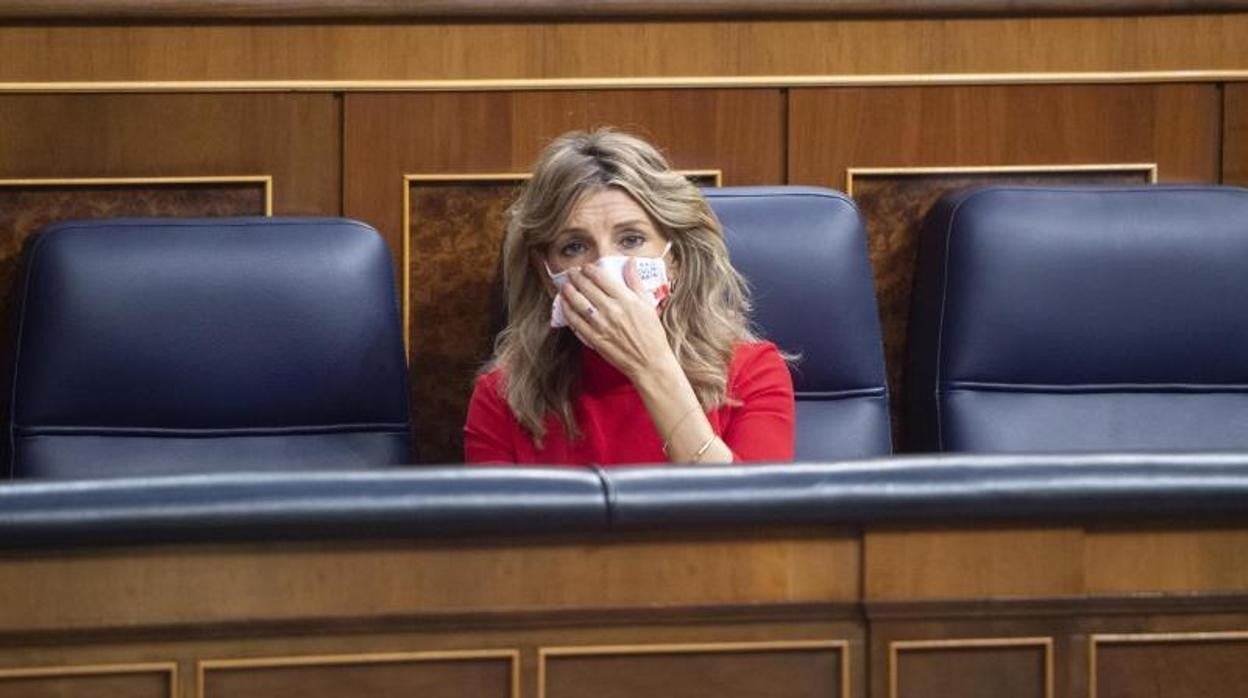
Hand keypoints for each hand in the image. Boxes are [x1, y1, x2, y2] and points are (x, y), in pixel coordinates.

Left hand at [560, 258, 677, 380]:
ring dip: (568, 291)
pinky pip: (576, 321)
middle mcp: (612, 310)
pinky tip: (565, 305)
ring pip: (578, 302)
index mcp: (626, 299)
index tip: (586, 267)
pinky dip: (568, 311)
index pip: (601, 278)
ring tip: (565, 286)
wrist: (649, 362)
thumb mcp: (648, 304)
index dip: (589, 270)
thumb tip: (630, 262)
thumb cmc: (652, 334)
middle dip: (576, 277)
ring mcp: (601, 324)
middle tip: (572, 273)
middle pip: (587, 287)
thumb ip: (635, 282)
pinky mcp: (594, 338)